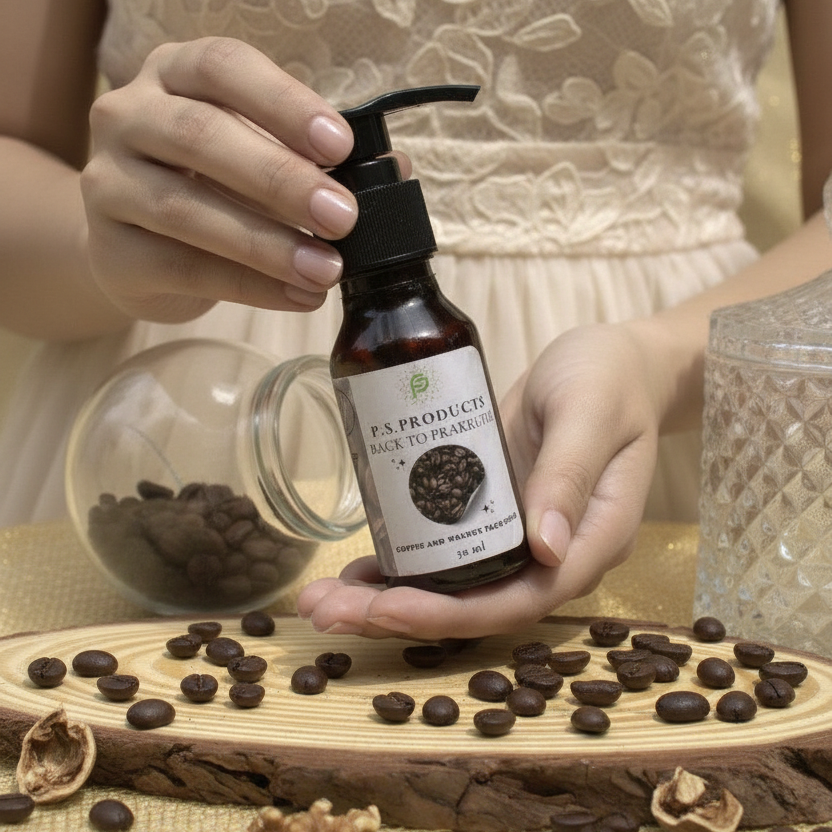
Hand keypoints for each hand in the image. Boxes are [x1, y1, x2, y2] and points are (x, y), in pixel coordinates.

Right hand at [81, 37, 358, 322]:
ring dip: (267, 243)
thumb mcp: (254, 155)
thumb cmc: (208, 187)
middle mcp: (128, 116)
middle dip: (280, 179)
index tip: (340, 145)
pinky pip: (184, 267)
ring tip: (327, 269)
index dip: (283, 104)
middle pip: (201, 135)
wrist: (133, 246)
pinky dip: (251, 286)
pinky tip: (298, 296)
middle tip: (343, 217)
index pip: (222, 67)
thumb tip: (395, 172)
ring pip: (187, 209)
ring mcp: (109, 182)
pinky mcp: (111, 249)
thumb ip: (313, 158)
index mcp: (173, 74)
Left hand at [296, 322, 664, 639]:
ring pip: (454, 583)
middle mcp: (552, 552)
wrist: (609, 361)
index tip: (388, 609)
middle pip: (475, 604)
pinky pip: (447, 548)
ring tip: (323, 598)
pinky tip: (358, 566)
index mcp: (591, 540)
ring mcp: (518, 533)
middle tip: (325, 610)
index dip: (453, 615)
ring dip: (387, 595)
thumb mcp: (590, 414)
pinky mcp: (492, 509)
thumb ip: (570, 475)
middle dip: (398, 613)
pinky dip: (403, 561)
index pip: (520, 599)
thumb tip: (546, 549)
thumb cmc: (608, 380)